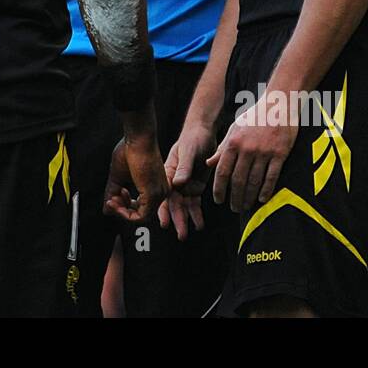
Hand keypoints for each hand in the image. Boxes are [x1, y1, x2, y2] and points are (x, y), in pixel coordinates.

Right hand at [103, 134, 169, 223]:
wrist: (137, 137)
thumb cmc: (130, 150)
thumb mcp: (118, 176)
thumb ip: (113, 193)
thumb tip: (106, 209)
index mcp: (155, 187)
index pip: (142, 209)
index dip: (124, 207)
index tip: (114, 196)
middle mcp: (160, 192)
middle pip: (141, 215)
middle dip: (122, 210)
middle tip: (111, 199)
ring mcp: (158, 194)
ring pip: (141, 217)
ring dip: (122, 211)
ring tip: (112, 198)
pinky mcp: (153, 194)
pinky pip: (140, 215)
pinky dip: (125, 212)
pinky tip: (115, 198)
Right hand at [158, 121, 215, 239]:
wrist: (204, 132)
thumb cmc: (192, 138)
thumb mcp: (188, 151)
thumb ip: (184, 167)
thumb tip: (178, 183)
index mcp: (168, 173)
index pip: (165, 195)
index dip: (164, 209)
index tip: (163, 223)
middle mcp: (175, 182)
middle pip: (175, 204)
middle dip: (176, 220)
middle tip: (180, 235)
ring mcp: (185, 185)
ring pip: (184, 206)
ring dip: (187, 219)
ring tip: (189, 233)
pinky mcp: (196, 186)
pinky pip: (195, 202)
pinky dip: (196, 213)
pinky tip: (199, 224)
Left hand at [208, 104, 296, 213]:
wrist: (278, 105)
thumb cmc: (253, 118)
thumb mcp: (233, 129)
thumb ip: (222, 148)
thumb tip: (209, 164)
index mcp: (233, 143)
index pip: (222, 171)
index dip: (219, 189)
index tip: (218, 200)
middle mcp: (247, 149)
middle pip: (238, 180)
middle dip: (234, 197)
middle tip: (234, 208)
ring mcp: (264, 152)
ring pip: (254, 181)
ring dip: (249, 197)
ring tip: (246, 206)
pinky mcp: (280, 154)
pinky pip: (271, 177)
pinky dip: (266, 190)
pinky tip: (262, 199)